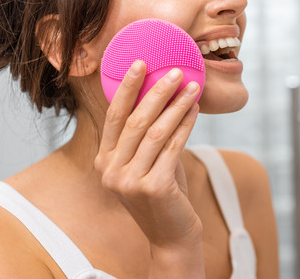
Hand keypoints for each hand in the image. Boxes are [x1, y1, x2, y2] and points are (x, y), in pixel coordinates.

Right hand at [94, 60, 203, 273]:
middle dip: (156, 92)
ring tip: (192, 87)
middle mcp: (110, 171)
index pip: (114, 117)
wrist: (171, 235)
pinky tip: (195, 110)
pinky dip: (186, 125)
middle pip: (135, 121)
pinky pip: (172, 147)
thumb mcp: (147, 161)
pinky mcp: (153, 187)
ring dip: (176, 106)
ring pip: (156, 132)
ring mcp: (129, 181)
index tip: (139, 63)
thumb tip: (161, 91)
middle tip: (174, 71)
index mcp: (104, 160)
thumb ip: (147, 134)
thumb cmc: (162, 192)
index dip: (126, 88)